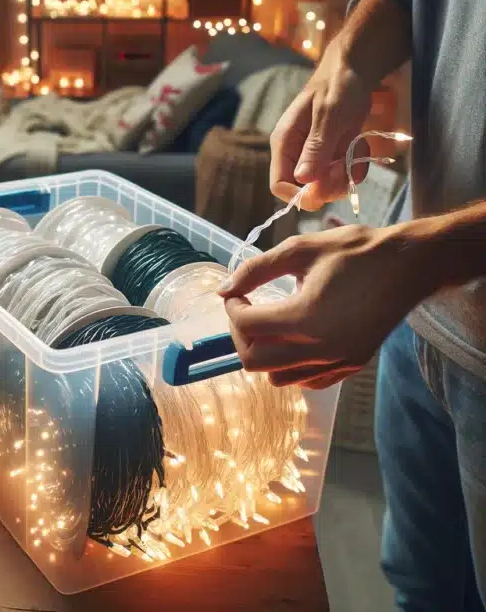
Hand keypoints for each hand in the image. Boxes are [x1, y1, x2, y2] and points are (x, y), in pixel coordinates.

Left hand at [219, 225, 428, 388]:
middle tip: (246, 311)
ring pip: (278, 378)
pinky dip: (290, 366)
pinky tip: (293, 338)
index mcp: (305, 318)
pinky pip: (307, 380)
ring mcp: (338, 361)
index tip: (236, 293)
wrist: (407, 265)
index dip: (232, 308)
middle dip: (240, 335)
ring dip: (264, 353)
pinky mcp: (351, 365)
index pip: (247, 326)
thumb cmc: (353, 251)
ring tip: (269, 324)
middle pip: (254, 362)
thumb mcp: (299, 250)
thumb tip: (224, 288)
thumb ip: (256, 270)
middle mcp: (321, 348)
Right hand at [270, 37, 374, 211]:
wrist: (355, 70)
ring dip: (344, 177)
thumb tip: (302, 180)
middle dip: (328, 186)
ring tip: (355, 152)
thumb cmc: (338, 87)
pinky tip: (360, 147)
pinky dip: (355, 169)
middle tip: (346, 167)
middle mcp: (295, 154)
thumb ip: (316, 147)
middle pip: (304, 190)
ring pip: (325, 186)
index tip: (324, 189)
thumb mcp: (329, 115)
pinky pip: (342, 176)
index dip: (299, 195)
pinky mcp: (331, 155)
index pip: (279, 184)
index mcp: (284, 143)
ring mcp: (314, 156)